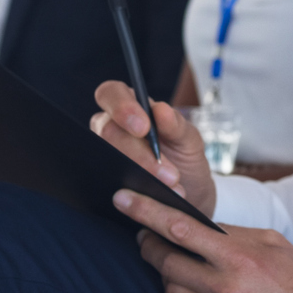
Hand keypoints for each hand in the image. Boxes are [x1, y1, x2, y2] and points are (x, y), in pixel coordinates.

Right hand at [91, 80, 216, 217]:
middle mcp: (110, 129)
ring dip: (137, 174)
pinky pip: (103, 182)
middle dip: (139, 153)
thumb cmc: (185, 161)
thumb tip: (161, 110)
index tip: (143, 128)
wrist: (189, 197)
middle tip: (170, 175)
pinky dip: (130, 192)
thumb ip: (177, 125)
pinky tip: (151, 199)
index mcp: (131, 109)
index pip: (112, 93)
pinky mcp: (102, 180)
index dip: (122, 107)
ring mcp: (102, 155)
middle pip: (108, 130)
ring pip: (104, 157)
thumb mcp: (190, 142)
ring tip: (171, 189)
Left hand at [119, 188, 292, 292]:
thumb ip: (227, 235)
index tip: (122, 200)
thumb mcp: (270, 242)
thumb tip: (189, 228)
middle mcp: (225, 290)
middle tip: (149, 236)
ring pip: (171, 291)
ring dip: (170, 275)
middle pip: (165, 263)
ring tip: (185, 267)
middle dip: (151, 246)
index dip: (145, 213)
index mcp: (239, 258)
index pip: (179, 230)